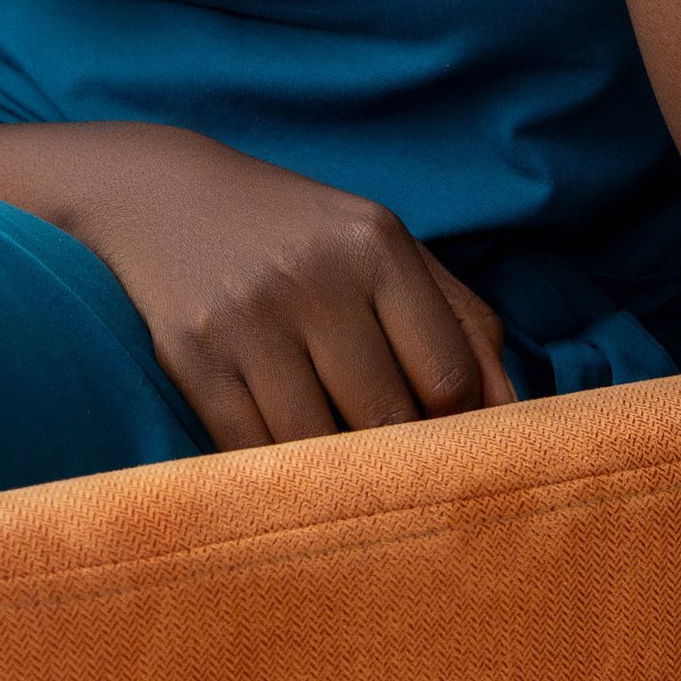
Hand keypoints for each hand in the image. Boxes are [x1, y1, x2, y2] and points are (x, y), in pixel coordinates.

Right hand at [45, 122, 516, 447]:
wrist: (164, 195)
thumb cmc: (300, 236)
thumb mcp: (384, 249)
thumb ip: (461, 322)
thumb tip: (516, 418)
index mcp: (376, 243)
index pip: (450, 379)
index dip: (462, 433)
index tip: (456, 456)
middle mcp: (313, 275)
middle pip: (389, 420)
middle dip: (402, 463)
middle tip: (406, 485)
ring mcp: (247, 317)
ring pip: (319, 448)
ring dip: (339, 478)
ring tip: (347, 481)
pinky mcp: (191, 355)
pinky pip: (252, 452)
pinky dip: (276, 474)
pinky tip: (287, 466)